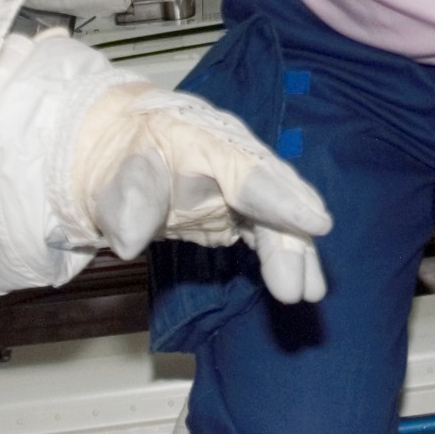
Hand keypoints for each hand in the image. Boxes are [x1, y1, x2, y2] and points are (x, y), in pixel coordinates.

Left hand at [69, 83, 331, 303]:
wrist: (120, 147)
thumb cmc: (122, 158)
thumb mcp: (117, 172)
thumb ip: (129, 202)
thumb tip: (129, 241)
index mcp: (206, 140)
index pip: (249, 173)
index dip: (283, 200)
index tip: (317, 224)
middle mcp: (235, 159)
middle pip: (274, 197)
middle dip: (292, 239)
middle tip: (303, 286)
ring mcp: (241, 184)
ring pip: (277, 216)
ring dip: (296, 253)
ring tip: (312, 293)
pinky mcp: (240, 208)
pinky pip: (268, 229)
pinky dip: (284, 255)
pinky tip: (302, 281)